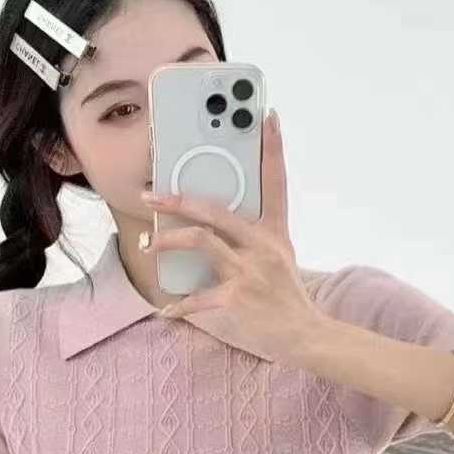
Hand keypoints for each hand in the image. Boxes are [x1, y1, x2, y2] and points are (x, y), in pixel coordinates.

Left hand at [140, 108, 324, 364]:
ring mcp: (250, 271)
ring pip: (200, 240)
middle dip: (178, 199)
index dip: (273, 148)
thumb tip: (208, 224)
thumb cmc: (286, 298)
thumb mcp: (280, 258)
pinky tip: (166, 311)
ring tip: (148, 244)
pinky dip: (178, 306)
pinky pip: (197, 297)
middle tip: (150, 194)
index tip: (268, 115)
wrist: (306, 337)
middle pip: (216, 210)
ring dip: (166, 241)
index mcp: (273, 232)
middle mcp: (263, 246)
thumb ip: (252, 237)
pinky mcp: (237, 298)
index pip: (276, 182)